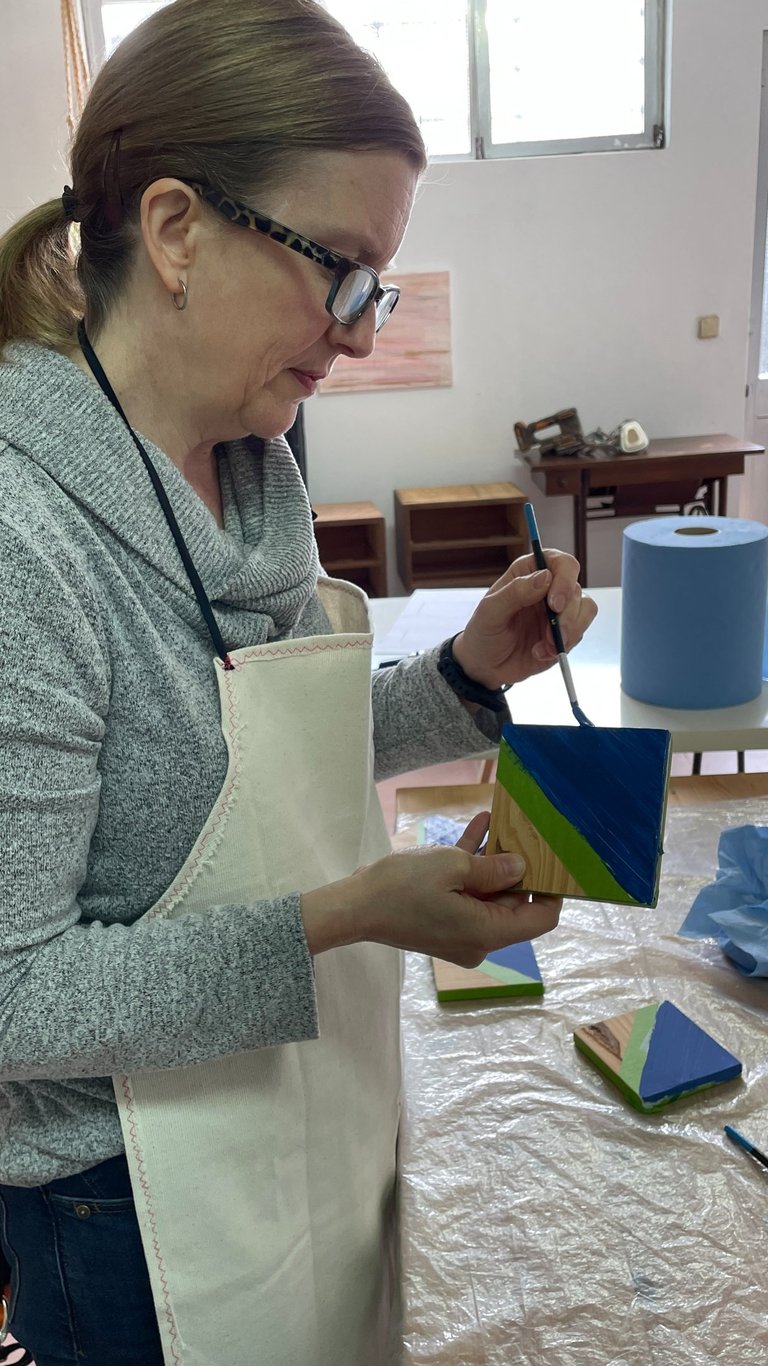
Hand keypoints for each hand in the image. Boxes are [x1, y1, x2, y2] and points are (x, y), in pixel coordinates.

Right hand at [300, 813, 560, 964]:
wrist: (354, 907)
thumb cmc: (402, 888)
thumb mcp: (452, 867)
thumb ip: (492, 868)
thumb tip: (521, 868)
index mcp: (487, 932)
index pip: (541, 920)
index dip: (553, 892)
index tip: (555, 860)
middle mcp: (480, 938)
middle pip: (515, 905)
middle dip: (522, 868)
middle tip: (531, 831)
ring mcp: (460, 930)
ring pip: (490, 894)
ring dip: (495, 860)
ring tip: (506, 821)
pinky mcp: (443, 919)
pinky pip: (467, 892)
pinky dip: (473, 864)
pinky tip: (481, 824)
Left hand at [451, 550, 596, 689]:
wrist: (486, 666)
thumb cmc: (483, 632)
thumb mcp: (490, 612)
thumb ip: (515, 592)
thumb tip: (545, 577)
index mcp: (529, 572)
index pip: (561, 563)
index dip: (564, 580)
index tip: (554, 605)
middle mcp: (548, 587)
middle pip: (576, 588)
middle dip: (566, 616)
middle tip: (549, 636)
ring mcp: (559, 609)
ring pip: (585, 609)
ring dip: (569, 631)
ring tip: (544, 647)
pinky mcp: (565, 631)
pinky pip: (579, 632)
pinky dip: (563, 645)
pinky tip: (541, 653)